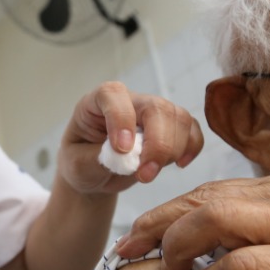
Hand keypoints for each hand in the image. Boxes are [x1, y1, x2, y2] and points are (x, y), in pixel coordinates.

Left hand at [56, 82, 203, 194]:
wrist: (94, 175)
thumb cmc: (81, 163)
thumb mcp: (77, 165)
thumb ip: (99, 158)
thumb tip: (126, 156)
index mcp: (98, 101)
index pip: (113, 94)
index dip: (120, 118)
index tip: (121, 149)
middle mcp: (130, 101)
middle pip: (156, 107)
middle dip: (157, 144)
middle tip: (144, 175)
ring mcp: (153, 112)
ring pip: (178, 118)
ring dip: (172, 150)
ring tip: (149, 174)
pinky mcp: (171, 128)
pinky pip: (192, 130)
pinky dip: (191, 148)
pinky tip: (179, 164)